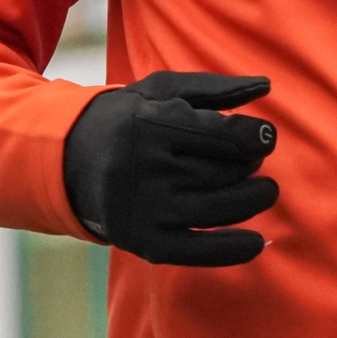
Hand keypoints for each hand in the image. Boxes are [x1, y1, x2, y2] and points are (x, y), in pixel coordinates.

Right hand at [61, 71, 279, 265]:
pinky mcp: (142, 241)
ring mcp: (143, 209)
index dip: (257, 136)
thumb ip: (215, 88)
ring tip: (262, 190)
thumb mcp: (163, 91)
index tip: (266, 137)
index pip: (223, 135)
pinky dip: (233, 249)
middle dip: (250, 165)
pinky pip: (197, 251)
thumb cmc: (130, 119)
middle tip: (252, 161)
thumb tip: (267, 86)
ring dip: (252, 200)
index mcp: (149, 125)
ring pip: (218, 208)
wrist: (69, 161)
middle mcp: (144, 169)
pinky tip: (256, 241)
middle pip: (224, 172)